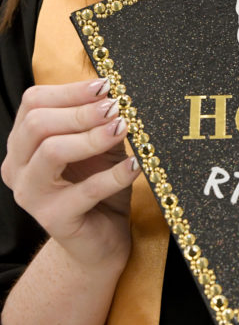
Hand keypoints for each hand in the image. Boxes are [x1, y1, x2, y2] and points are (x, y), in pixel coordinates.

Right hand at [1, 79, 140, 271]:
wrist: (101, 239)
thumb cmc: (98, 184)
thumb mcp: (98, 145)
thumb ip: (99, 120)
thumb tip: (114, 90)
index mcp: (22, 144)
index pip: (33, 103)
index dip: (70, 91)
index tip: (105, 85)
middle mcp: (18, 168)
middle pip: (38, 124)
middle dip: (81, 111)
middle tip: (116, 107)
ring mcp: (31, 195)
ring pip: (52, 152)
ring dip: (92, 137)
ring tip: (123, 128)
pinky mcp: (54, 219)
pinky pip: (85, 191)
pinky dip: (113, 175)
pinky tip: (135, 166)